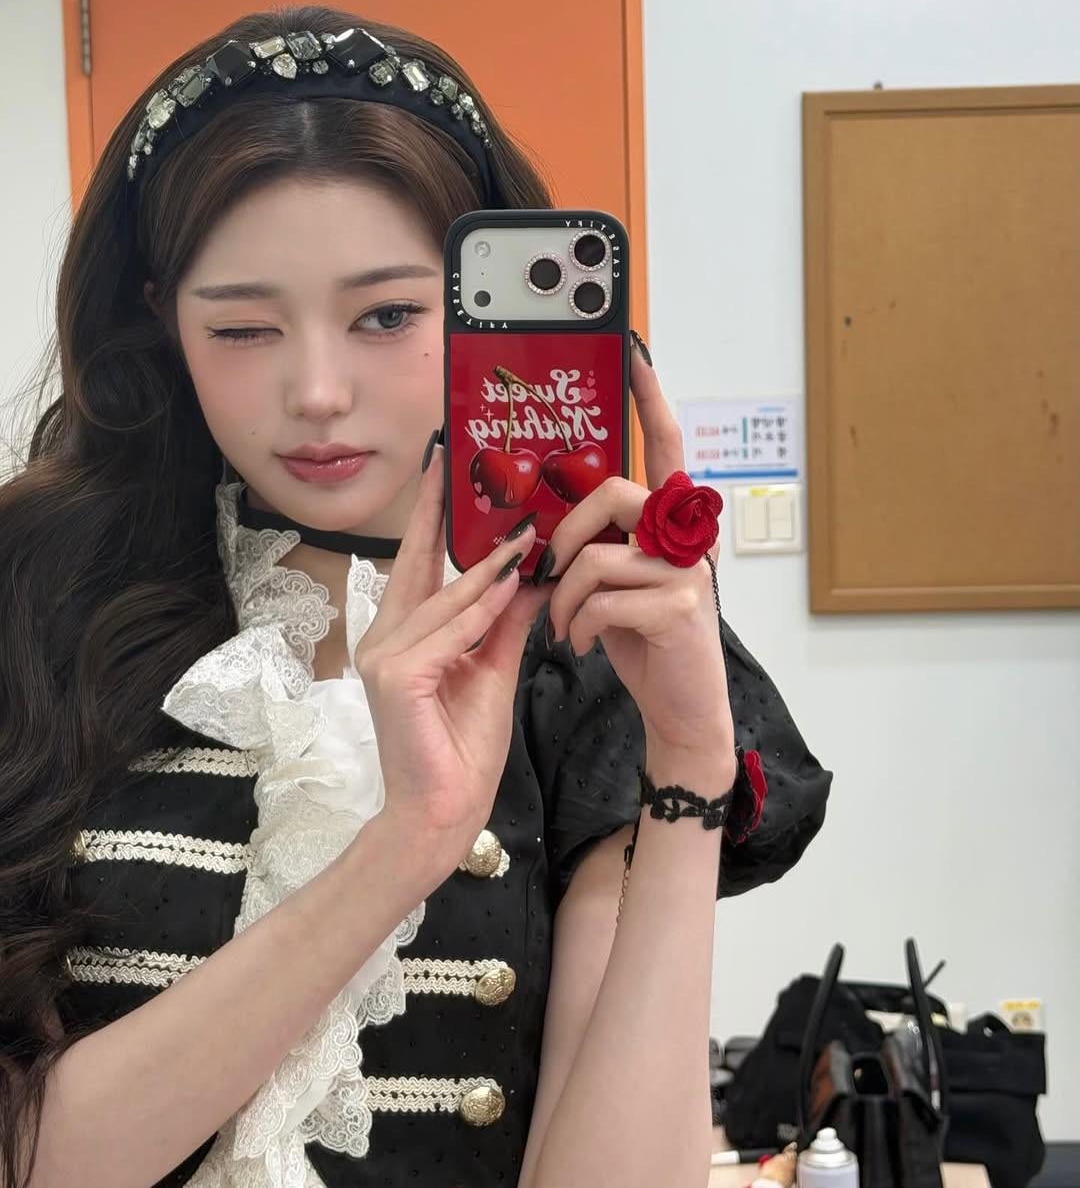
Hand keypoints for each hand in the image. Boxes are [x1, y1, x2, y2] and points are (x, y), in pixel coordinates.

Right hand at [354, 445, 546, 869]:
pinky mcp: (396, 678)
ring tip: (527, 535)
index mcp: (402, 633)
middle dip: (438, 509)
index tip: (440, 463)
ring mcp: (383, 657)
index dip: (428, 513)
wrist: (443, 814)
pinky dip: (481, 613)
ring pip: (444, 599)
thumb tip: (530, 572)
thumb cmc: (461, 749)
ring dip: (488, 570)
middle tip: (457, 455)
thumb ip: (503, 621)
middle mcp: (383, 637)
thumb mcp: (492, 669)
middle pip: (416, 563)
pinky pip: (449, 633)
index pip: (417, 561)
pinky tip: (511, 590)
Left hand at [543, 347, 735, 779]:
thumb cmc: (644, 641)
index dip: (651, 399)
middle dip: (566, 532)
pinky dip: (579, 625)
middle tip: (550, 569)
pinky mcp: (680, 609)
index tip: (635, 354)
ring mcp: (688, 570)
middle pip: (613, 491)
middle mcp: (687, 535)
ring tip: (564, 625)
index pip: (665, 446)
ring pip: (597, 554)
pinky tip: (582, 644)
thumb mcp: (618, 582)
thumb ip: (602, 543)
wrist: (682, 707)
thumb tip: (548, 524)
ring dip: (564, 596)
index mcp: (671, 521)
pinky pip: (603, 598)